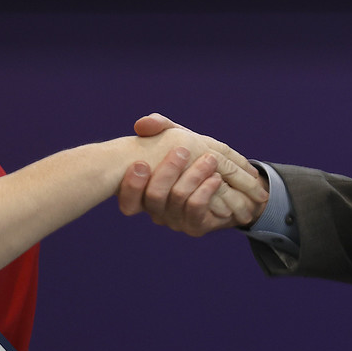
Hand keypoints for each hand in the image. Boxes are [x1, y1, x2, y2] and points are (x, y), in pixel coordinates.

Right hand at [116, 113, 266, 235]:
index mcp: (142, 193)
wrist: (224, 186)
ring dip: (194, 175)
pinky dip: (206, 189)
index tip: (141, 163)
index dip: (131, 186)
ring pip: (178, 198)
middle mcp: (155, 210)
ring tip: (210, 159)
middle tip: (182, 150)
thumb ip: (158, 127)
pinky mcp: (195, 226)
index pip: (127, 201)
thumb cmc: (190, 157)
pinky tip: (216, 177)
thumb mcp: (174, 138)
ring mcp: (174, 220)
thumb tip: (142, 124)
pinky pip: (197, 207)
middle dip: (168, 171)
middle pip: (153, 196)